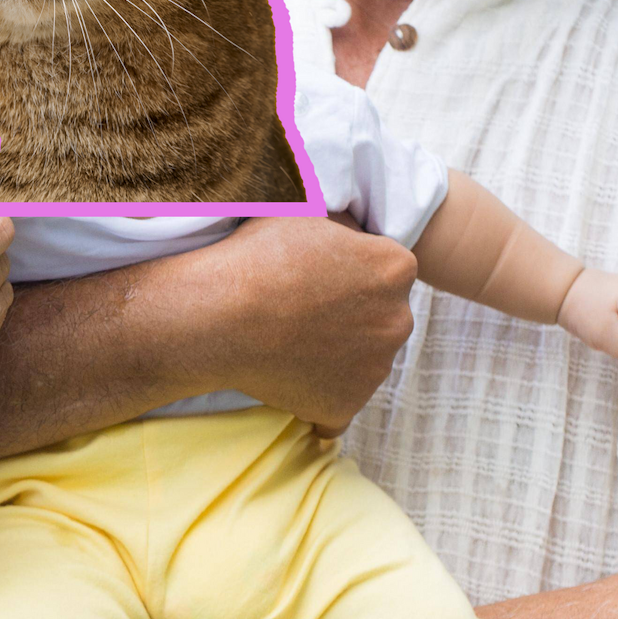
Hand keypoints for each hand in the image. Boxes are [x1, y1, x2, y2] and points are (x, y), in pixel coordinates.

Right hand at [200, 215, 417, 435]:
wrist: (220, 315)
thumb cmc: (258, 256)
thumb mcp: (304, 213)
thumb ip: (340, 223)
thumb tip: (347, 230)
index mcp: (394, 269)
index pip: (387, 269)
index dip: (352, 270)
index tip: (319, 273)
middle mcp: (397, 320)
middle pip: (381, 316)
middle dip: (353, 314)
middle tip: (304, 309)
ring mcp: (375, 369)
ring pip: (363, 360)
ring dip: (337, 354)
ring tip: (289, 341)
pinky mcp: (346, 406)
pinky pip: (339, 404)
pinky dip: (320, 396)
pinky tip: (292, 380)